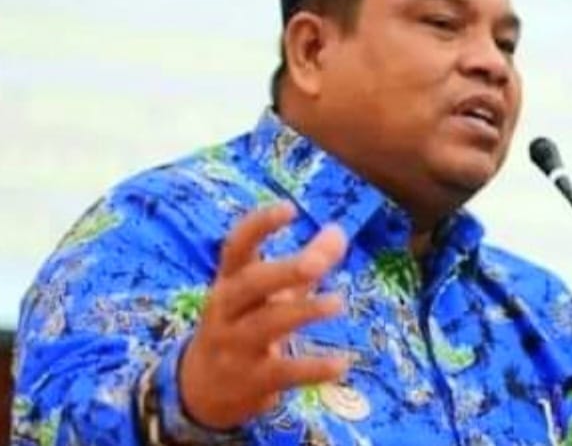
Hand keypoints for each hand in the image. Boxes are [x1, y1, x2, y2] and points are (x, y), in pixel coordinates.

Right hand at [179, 202, 348, 429]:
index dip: (260, 225)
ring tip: (339, 303)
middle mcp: (227, 310)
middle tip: (318, 264)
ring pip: (266, 325)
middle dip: (283, 272)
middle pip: (250, 285)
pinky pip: (283, 372)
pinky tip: (343, 363)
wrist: (200, 390)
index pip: (236, 246)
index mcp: (230, 280)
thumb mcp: (269, 293)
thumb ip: (305, 263)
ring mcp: (235, 346)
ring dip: (303, 312)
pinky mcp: (251, 381)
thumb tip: (339, 230)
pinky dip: (313, 368)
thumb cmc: (244, 323)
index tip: (289, 208)